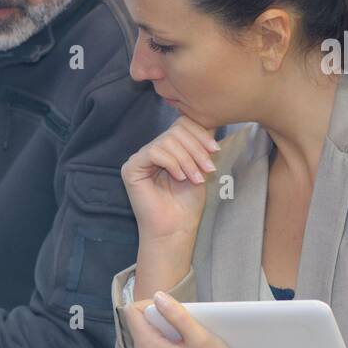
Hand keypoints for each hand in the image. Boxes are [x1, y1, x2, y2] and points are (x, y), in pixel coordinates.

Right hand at [121, 115, 220, 242]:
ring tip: (196, 177)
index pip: (182, 124)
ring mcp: (140, 158)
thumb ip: (200, 143)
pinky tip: (179, 177)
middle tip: (208, 168)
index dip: (200, 133)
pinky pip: (154, 152)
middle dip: (196, 148)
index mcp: (168, 147)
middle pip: (176, 130)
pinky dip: (172, 163)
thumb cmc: (187, 202)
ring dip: (188, 159)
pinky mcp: (131, 168)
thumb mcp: (200, 165)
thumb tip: (210, 118)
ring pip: (167, 141)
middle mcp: (152, 149)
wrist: (176, 229)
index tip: (215, 150)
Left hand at [121, 290, 247, 347]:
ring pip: (146, 340)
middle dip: (158, 318)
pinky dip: (164, 347)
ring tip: (185, 338)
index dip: (149, 303)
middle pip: (139, 326)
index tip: (170, 307)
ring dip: (162, 332)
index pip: (132, 313)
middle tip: (183, 323)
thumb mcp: (200, 336)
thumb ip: (176, 314)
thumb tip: (157, 296)